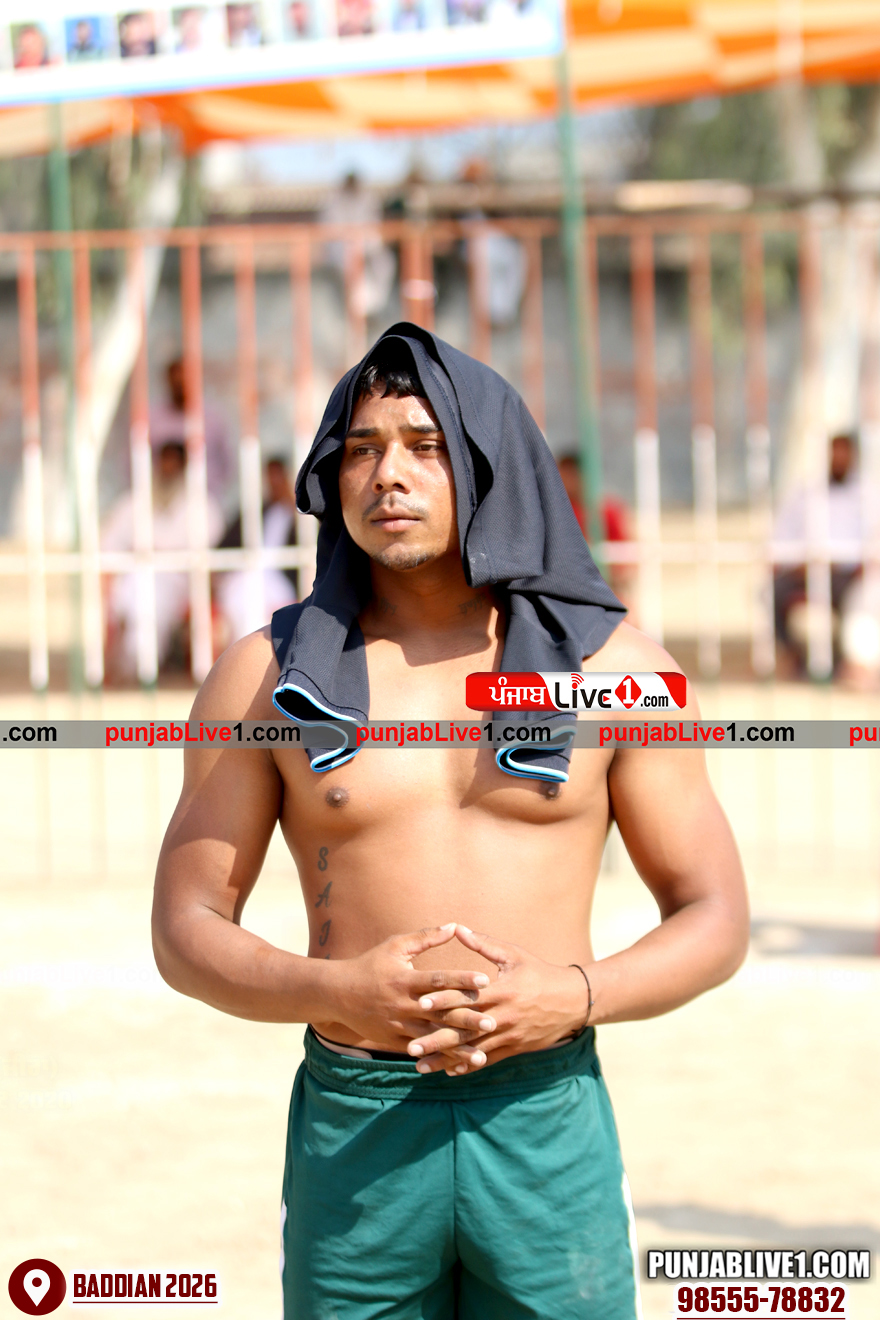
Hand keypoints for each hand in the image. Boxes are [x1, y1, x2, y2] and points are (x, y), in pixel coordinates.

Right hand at [324, 924, 495, 1064]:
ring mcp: (398, 1026)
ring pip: (433, 1038)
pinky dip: (439, 1058)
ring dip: (457, 1048)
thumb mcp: (395, 946)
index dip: (461, 979)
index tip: (485, 980)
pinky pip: (420, 1051)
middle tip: (492, 1023)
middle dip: (466, 1019)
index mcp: (405, 980)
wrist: (337, 995)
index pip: (438, 980)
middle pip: (439, 1013)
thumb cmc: (370, 964)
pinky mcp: (394, 1041)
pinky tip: (458, 1066)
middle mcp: (403, 1005)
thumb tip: (454, 926)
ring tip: (482, 1055)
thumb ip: (425, 937)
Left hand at [407, 924, 590, 1073]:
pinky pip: (487, 1060)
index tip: (418, 1003)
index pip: (466, 997)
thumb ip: (484, 943)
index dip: (442, 1000)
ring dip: (445, 1059)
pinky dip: (467, 1066)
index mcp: (500, 991)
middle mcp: (502, 1017)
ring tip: (420, 1067)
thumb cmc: (540, 972)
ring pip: (471, 1050)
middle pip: (463, 1030)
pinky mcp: (514, 1048)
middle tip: (410, 1047)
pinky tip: (448, 1072)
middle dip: (436, 1039)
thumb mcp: (514, 955)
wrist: (573, 1001)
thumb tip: (458, 928)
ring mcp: (508, 1036)